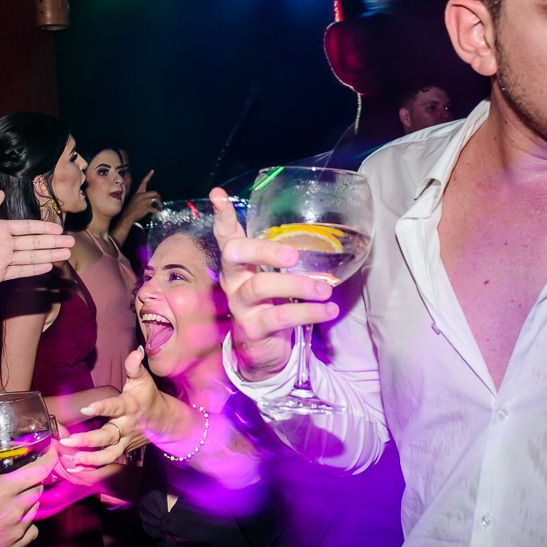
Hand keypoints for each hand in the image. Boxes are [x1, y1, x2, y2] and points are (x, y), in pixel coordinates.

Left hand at [0, 190, 74, 288]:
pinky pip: (20, 271)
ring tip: (66, 254)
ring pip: (31, 257)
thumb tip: (1, 193)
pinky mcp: (0, 274)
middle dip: (52, 242)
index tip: (58, 229)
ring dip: (49, 255)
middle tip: (70, 242)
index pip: (26, 228)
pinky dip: (34, 269)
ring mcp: (4, 259)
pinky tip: (48, 266)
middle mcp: (5, 244)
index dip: (42, 228)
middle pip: (34, 242)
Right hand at [0, 447, 54, 546]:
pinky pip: (32, 528)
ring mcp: (18, 528)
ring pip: (35, 507)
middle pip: (38, 488)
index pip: (38, 471)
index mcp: (3, 489)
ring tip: (10, 501)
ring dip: (28, 501)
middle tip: (19, 480)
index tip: (51, 452)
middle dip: (32, 481)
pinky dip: (27, 523)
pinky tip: (13, 521)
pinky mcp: (17, 544)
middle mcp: (15, 508)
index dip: (48, 459)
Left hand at [59, 347, 154, 467]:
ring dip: (90, 458)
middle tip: (69, 441)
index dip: (101, 408)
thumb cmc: (148, 396)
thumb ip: (134, 366)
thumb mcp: (143, 379)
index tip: (85, 410)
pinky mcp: (123, 450)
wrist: (164, 421)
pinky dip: (92, 466)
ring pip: (108, 454)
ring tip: (72, 459)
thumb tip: (136, 350)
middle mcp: (126, 426)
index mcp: (129, 406)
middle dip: (88, 440)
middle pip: (107, 436)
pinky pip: (107, 461)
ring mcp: (125, 441)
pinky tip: (74, 467)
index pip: (115, 407)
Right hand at [119, 171, 161, 225]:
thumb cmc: (131, 209)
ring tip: (160, 207)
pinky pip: (155, 208)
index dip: (148, 176)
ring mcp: (144, 201)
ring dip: (160, 204)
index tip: (152, 171)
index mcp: (138, 192)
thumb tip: (150, 199)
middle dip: (159, 197)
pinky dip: (157, 210)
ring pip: (156, 199)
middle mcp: (141, 195)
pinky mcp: (146, 208)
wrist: (127, 216)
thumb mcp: (135, 199)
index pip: (143, 182)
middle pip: (155, 192)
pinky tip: (157, 212)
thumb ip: (141, 197)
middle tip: (160, 201)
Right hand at [209, 188, 337, 380]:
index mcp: (238, 264)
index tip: (218, 194)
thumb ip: (284, 259)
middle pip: (235, 254)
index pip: (225, 235)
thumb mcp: (273, 278)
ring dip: (297, 286)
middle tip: (293, 256)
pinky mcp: (252, 328)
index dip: (221, 215)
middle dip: (264, 250)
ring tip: (325, 290)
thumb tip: (318, 238)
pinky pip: (280, 317)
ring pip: (261, 286)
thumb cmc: (271, 305)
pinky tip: (327, 310)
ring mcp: (240, 305)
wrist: (263, 351)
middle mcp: (233, 280)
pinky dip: (308, 312)